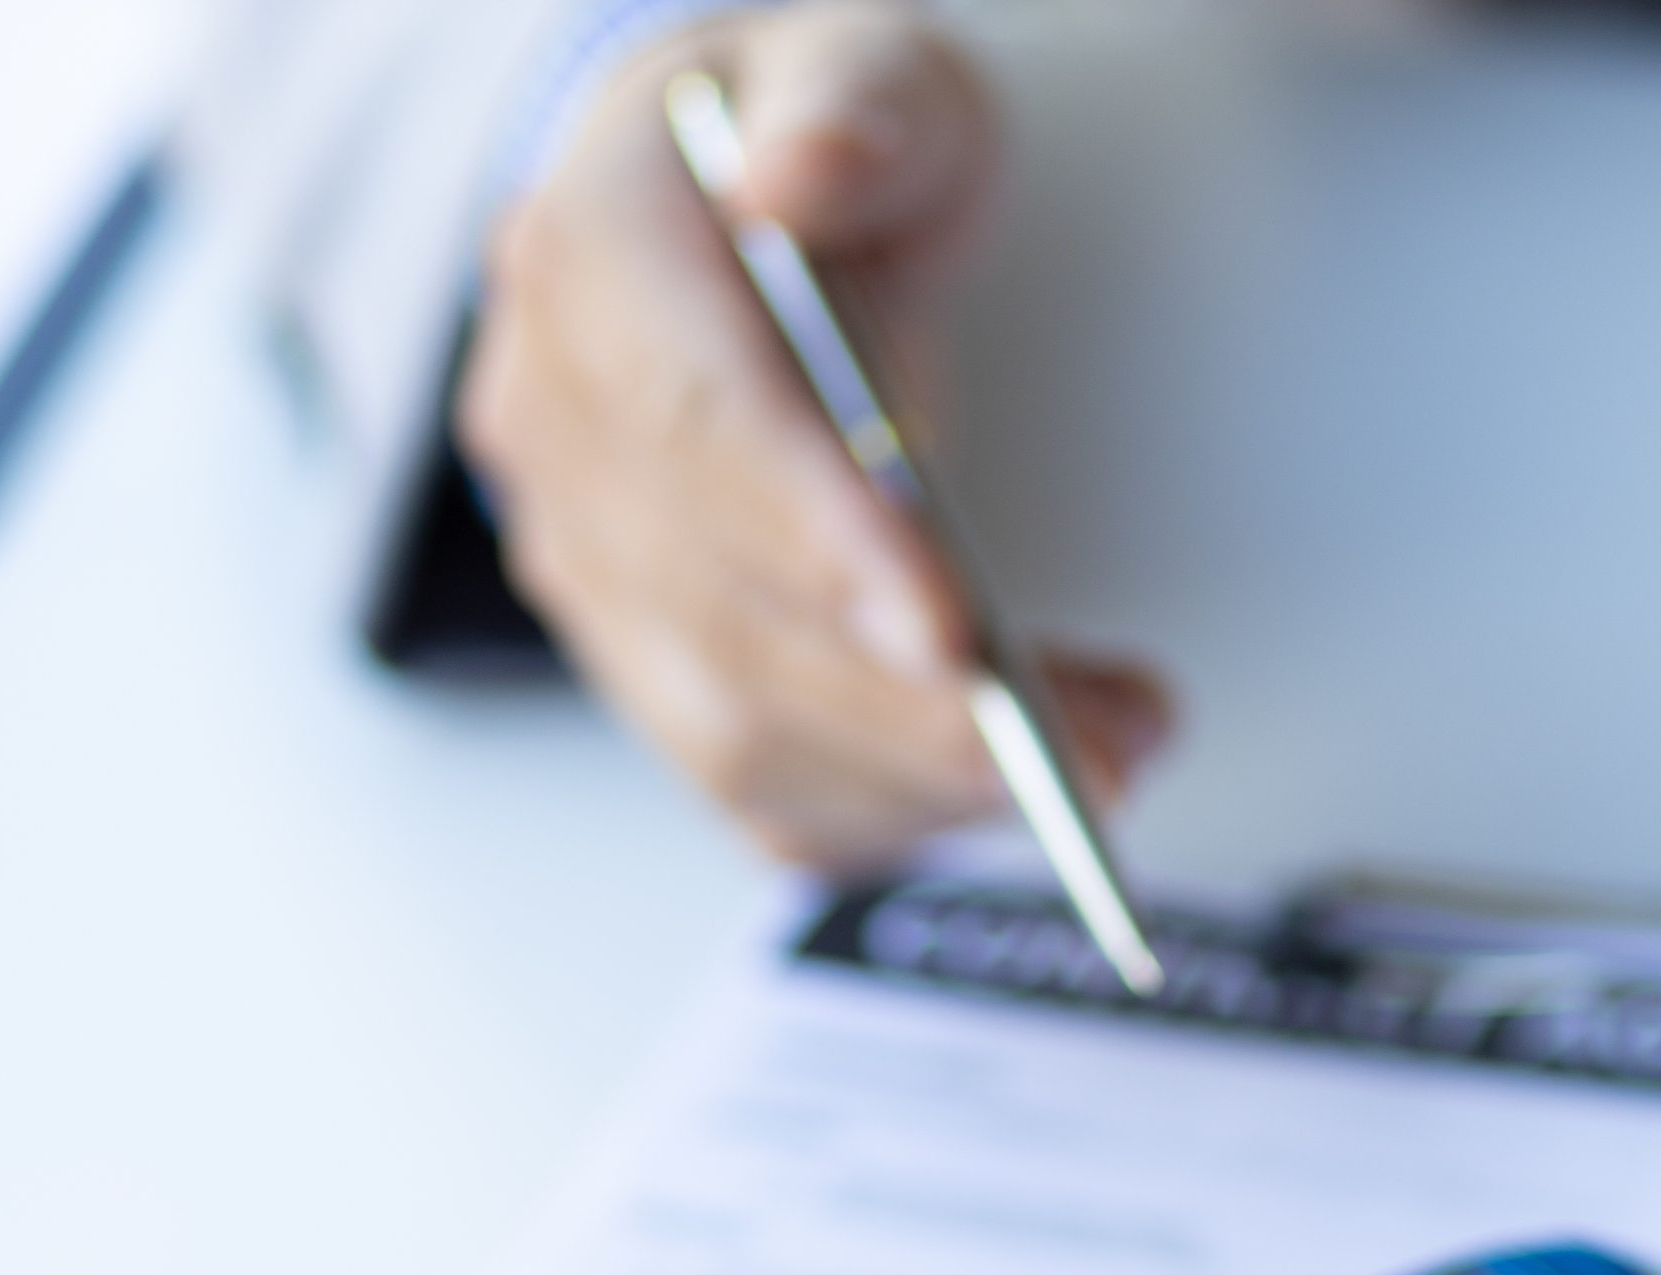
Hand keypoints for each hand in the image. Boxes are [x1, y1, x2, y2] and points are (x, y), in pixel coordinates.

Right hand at [461, 2, 1174, 870]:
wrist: (748, 216)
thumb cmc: (828, 150)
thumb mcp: (870, 76)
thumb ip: (848, 113)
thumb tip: (794, 182)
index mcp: (590, 257)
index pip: (699, 427)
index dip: (821, 541)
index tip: (952, 631)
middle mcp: (554, 422)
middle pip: (726, 612)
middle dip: (918, 706)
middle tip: (1101, 744)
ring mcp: (585, 556)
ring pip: (735, 727)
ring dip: (926, 776)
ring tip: (1106, 755)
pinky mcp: (641, 656)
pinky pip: (753, 785)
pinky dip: (891, 812)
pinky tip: (1011, 789)